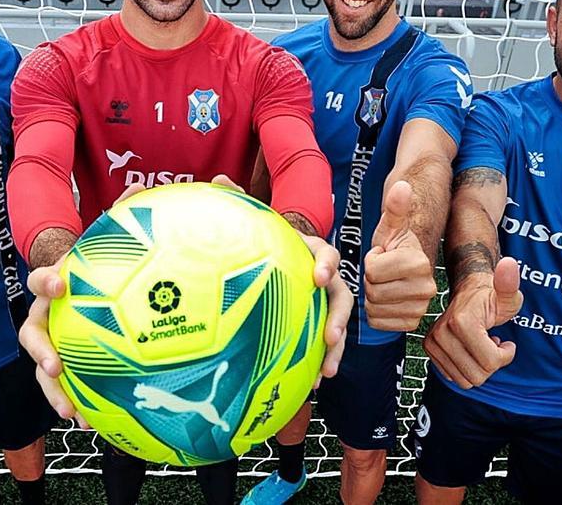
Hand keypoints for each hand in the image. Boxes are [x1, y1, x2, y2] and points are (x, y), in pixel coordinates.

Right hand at [15, 183, 148, 427]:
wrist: (91, 289)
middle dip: (40, 351)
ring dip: (55, 392)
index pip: (43, 279)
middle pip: (32, 334)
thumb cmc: (103, 264)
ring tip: (72, 412)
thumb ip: (127, 216)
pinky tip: (100, 425)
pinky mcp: (68, 366)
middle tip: (55, 366)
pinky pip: (70, 387)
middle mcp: (48, 315)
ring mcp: (54, 342)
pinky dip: (82, 404)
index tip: (60, 285)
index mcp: (57, 285)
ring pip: (44, 370)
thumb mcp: (115, 240)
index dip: (47, 281)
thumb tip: (146, 189)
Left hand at [211, 173, 348, 383]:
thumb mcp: (253, 223)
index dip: (326, 263)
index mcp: (308, 250)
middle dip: (340, 315)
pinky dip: (322, 359)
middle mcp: (322, 275)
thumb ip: (238, 202)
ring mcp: (322, 300)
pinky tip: (314, 382)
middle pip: (342, 293)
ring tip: (327, 369)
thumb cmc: (260, 241)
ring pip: (338, 321)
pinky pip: (324, 341)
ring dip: (336, 346)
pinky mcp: (316, 321)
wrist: (271, 259)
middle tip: (332, 335)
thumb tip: (219, 179)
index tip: (319, 277)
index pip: (324, 252)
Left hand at [363, 181, 436, 331]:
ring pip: (374, 308)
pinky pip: (378, 322)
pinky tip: (385, 299)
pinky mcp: (412, 323)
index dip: (370, 261)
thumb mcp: (392, 225)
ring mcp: (421, 308)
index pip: (373, 270)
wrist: (406, 265)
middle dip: (370, 280)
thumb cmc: (395, 244)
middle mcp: (426, 288)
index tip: (382, 255)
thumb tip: (402, 186)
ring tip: (384, 283)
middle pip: (373, 291)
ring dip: (372, 296)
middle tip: (382, 271)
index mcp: (420, 263)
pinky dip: (375, 313)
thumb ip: (396, 207)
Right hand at [422, 256, 521, 387]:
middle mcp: (441, 334)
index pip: (491, 363)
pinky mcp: (429, 350)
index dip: (505, 355)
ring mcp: (432, 342)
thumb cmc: (493, 296)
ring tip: (481, 346)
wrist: (468, 292)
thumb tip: (510, 264)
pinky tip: (470, 350)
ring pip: (464, 381)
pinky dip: (465, 368)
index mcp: (461, 322)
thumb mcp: (508, 294)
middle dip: (491, 364)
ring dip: (478, 367)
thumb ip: (510, 283)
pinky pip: (453, 377)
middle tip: (493, 344)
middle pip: (477, 376)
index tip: (506, 341)